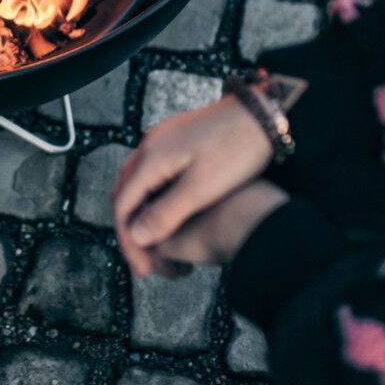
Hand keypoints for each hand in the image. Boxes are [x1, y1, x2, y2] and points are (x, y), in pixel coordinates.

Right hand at [112, 95, 273, 277]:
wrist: (261, 113)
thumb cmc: (236, 149)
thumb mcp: (202, 188)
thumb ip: (166, 212)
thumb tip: (136, 236)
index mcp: (150, 159)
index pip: (122, 206)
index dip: (128, 242)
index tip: (143, 271)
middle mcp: (148, 148)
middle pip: (125, 195)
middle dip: (132, 232)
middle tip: (148, 265)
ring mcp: (161, 143)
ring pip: (138, 185)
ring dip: (142, 217)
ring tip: (159, 247)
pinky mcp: (176, 143)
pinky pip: (152, 175)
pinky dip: (154, 201)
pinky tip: (172, 216)